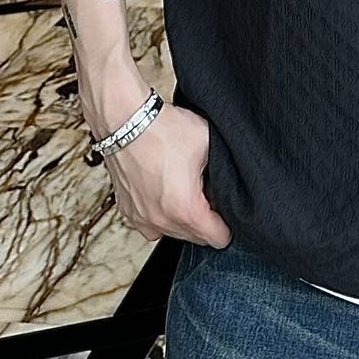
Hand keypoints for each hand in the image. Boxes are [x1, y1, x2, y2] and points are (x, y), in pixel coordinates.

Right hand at [104, 101, 233, 247]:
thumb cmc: (163, 129)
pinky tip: (165, 190)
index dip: (228, 223)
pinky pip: (152, 224)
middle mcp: (161, 220)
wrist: (126, 120)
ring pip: (173, 232)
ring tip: (185, 188)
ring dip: (183, 218)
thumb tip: (233, 184)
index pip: (219, 239)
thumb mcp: (209, 143)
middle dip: (205, 219)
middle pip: (196, 238)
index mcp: (185, 209)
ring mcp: (142, 218)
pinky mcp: (127, 210)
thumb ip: (225, 170)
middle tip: (205, 190)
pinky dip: (161, 213)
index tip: (225, 207)